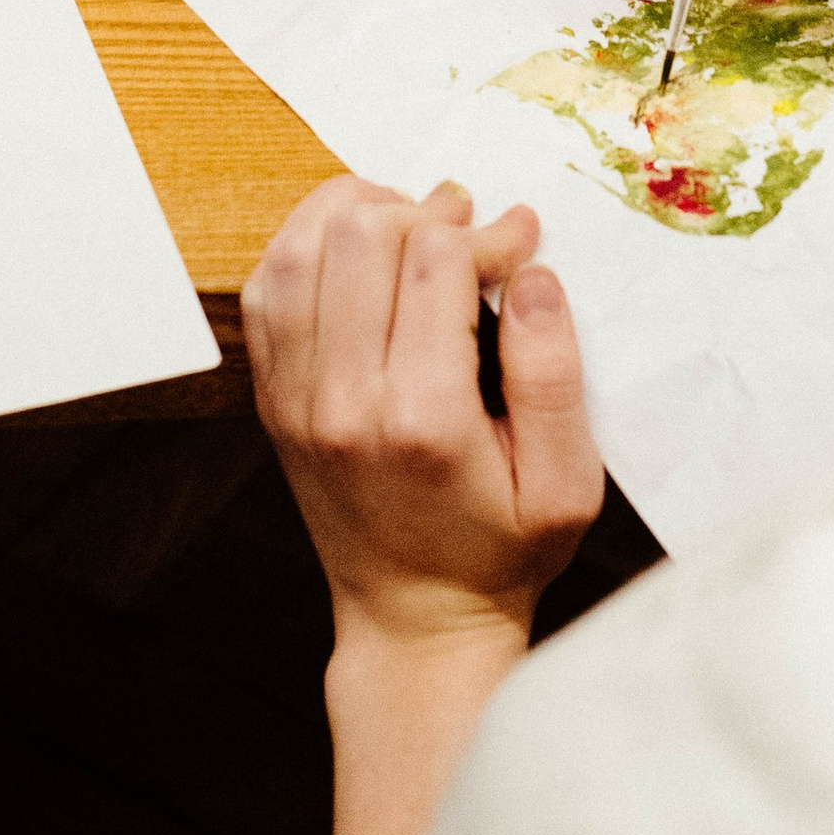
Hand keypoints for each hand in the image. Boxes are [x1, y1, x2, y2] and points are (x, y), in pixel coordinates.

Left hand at [243, 175, 603, 650]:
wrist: (415, 623)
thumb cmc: (500, 554)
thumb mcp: (567, 486)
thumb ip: (554, 376)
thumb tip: (531, 276)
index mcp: (423, 416)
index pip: (437, 260)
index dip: (488, 231)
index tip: (520, 240)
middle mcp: (344, 399)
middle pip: (364, 235)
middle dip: (426, 211)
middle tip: (468, 230)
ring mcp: (296, 398)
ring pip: (301, 248)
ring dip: (360, 215)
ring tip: (410, 227)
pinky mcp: (273, 398)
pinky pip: (267, 290)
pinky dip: (305, 247)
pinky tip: (354, 253)